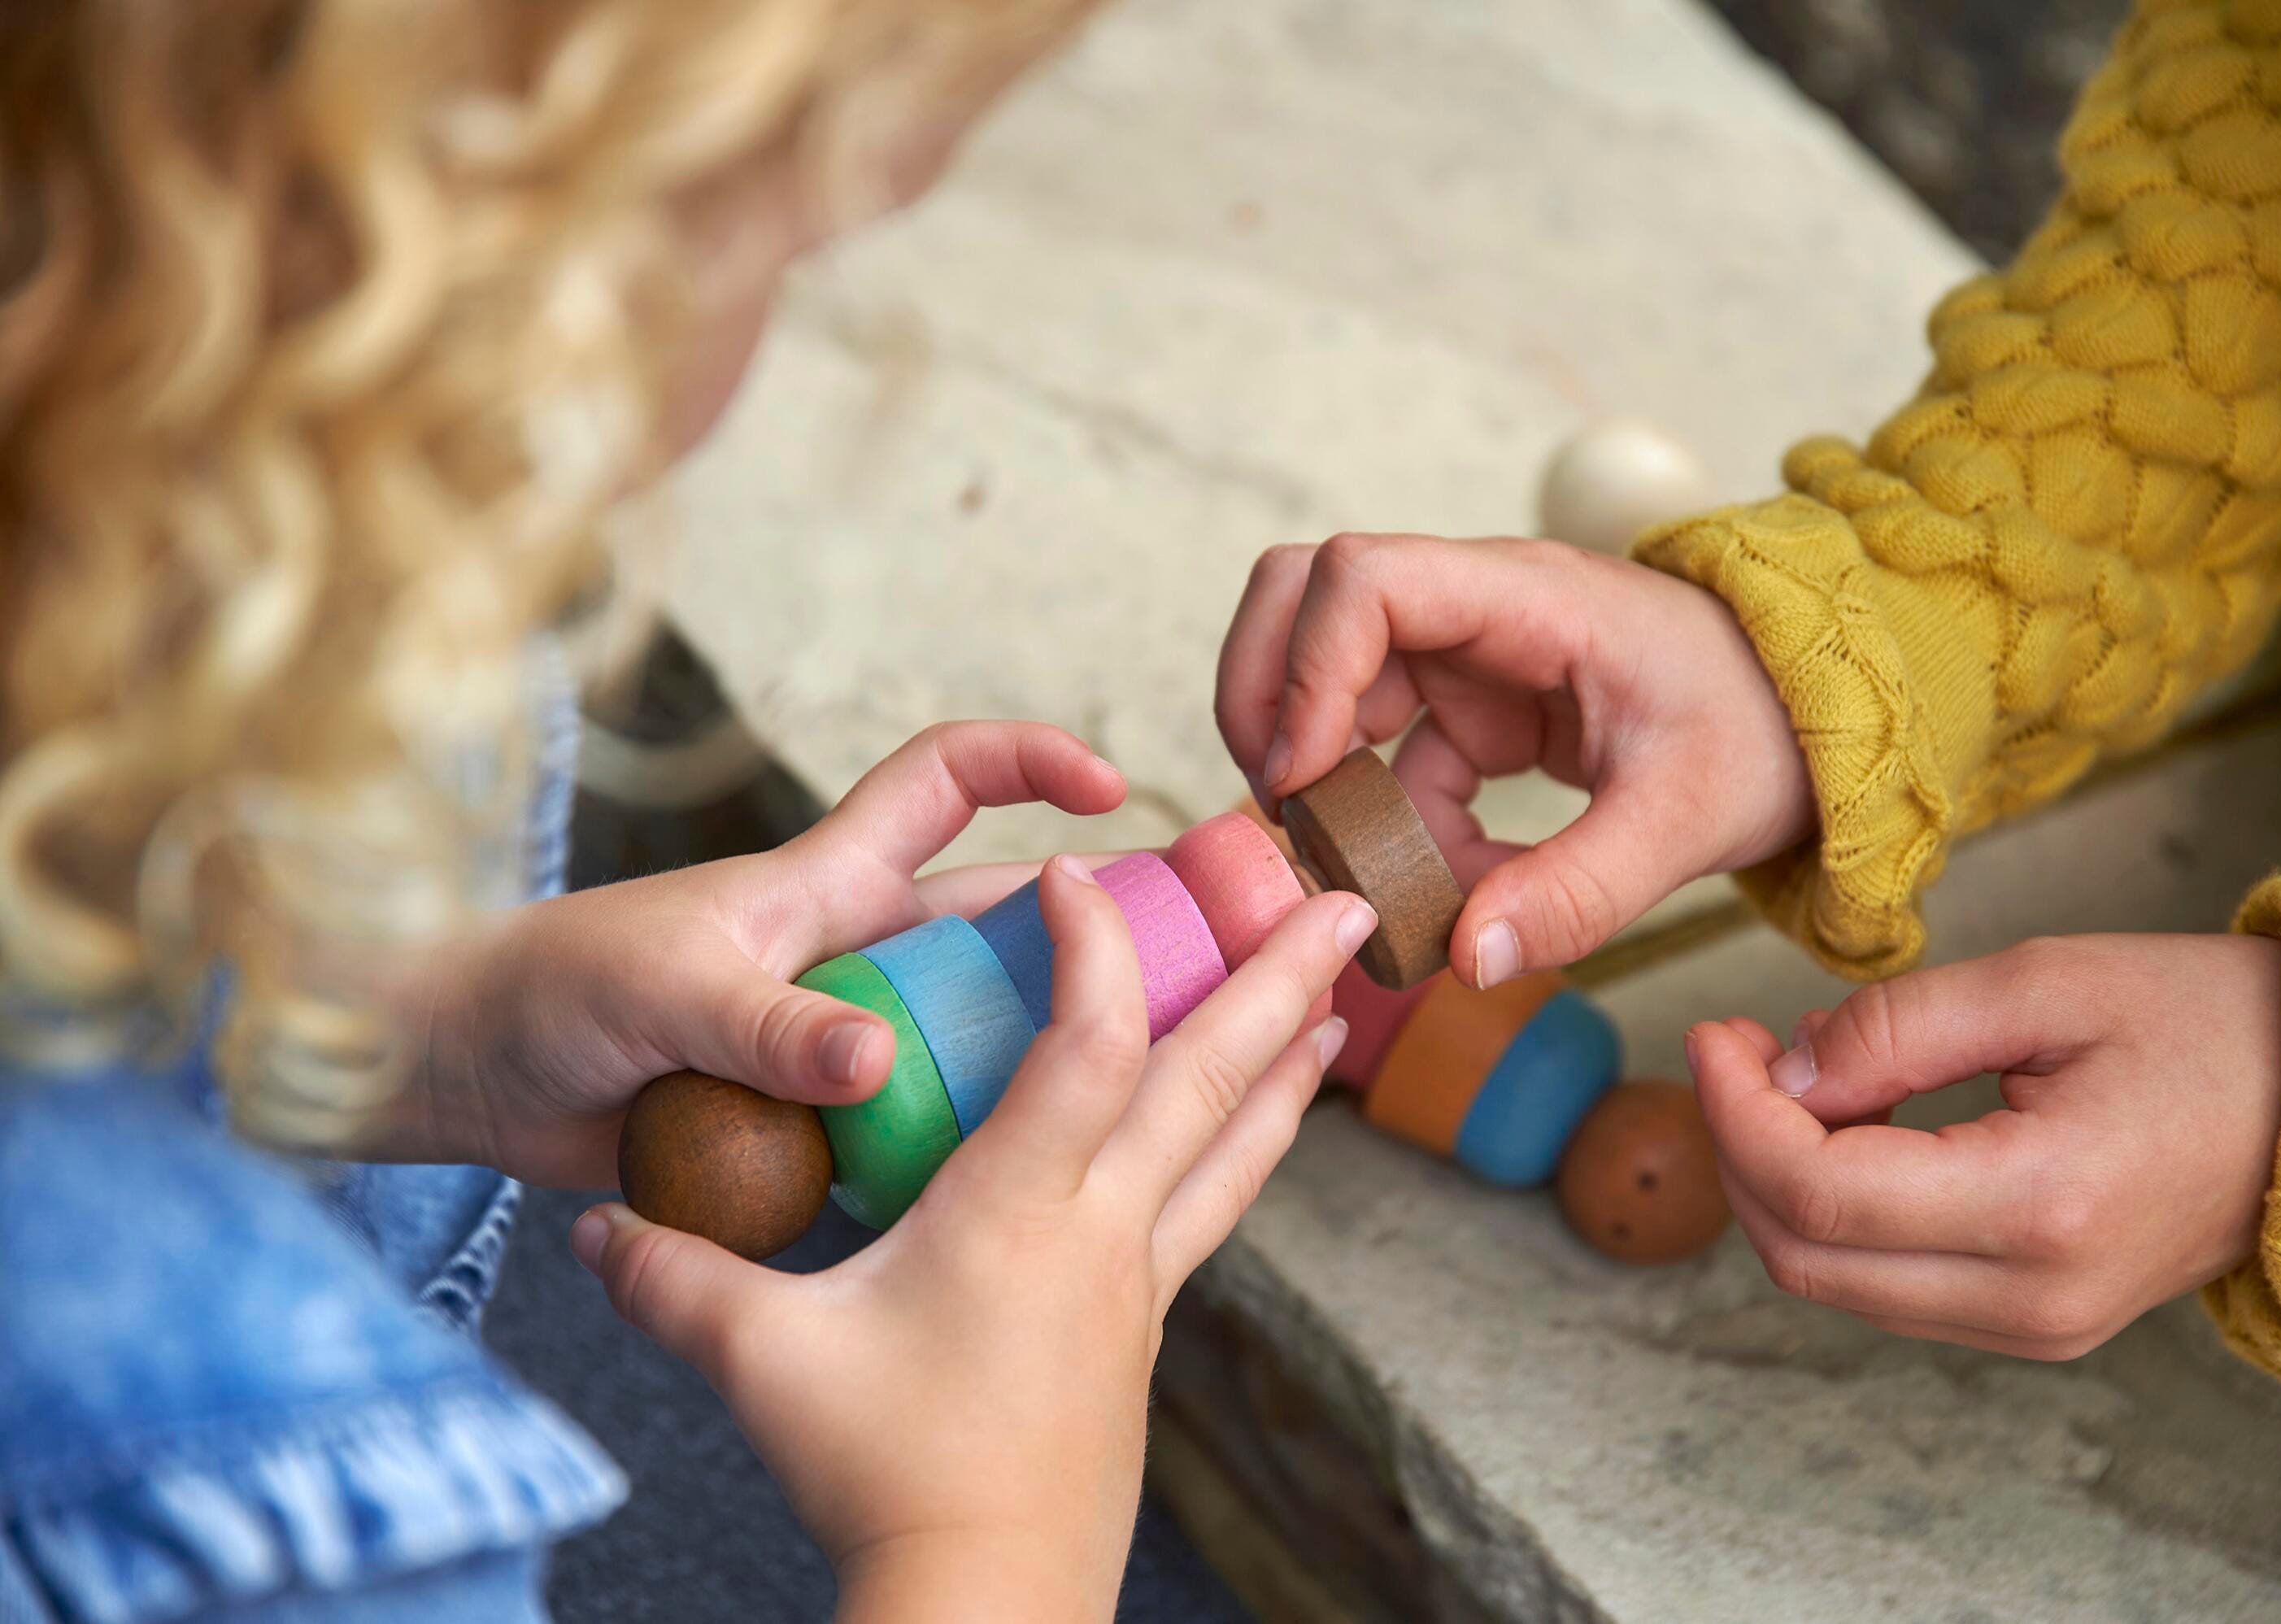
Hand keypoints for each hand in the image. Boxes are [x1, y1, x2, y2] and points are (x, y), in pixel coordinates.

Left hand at [391, 721, 1125, 1185]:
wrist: (472, 1081)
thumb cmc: (555, 989)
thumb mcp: (662, 991)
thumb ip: (764, 1026)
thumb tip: (875, 1063)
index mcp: (829, 886)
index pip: (947, 783)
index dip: (1033, 761)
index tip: (1112, 790)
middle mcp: (855, 960)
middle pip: (1001, 935)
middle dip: (1091, 946)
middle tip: (1189, 994)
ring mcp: (839, 1049)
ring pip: (971, 1051)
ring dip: (1035, 1074)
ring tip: (1129, 1117)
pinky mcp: (815, 1131)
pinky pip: (910, 1147)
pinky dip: (955, 1169)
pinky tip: (1010, 1210)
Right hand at [571, 854, 1369, 1618]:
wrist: (983, 1595)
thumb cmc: (880, 1470)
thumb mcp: (758, 1360)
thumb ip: (673, 1278)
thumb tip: (586, 1231)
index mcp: (1020, 1208)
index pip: (1087, 1042)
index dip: (1093, 944)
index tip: (1077, 870)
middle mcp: (1101, 1229)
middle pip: (1211, 1077)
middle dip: (1280, 977)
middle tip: (1349, 899)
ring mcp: (1135, 1283)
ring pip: (1235, 1147)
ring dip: (1287, 1063)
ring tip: (1339, 1002)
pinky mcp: (1140, 1331)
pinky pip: (1211, 1209)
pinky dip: (1246, 1148)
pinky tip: (1252, 1134)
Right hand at [1216, 533, 1812, 987]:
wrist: (1824, 718)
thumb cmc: (1767, 732)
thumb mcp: (1687, 820)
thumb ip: (1579, 891)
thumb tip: (1467, 957)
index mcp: (1529, 597)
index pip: (1362, 577)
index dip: (1305, 668)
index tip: (1302, 776)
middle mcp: (1478, 610)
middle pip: (1303, 597)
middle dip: (1264, 697)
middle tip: (1279, 807)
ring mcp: (1469, 657)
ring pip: (1329, 681)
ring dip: (1323, 775)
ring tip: (1361, 869)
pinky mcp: (1475, 712)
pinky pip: (1389, 758)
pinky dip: (1394, 826)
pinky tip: (1450, 888)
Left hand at [1689, 933, 2280, 1358]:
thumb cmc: (2208, 1025)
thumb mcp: (2044, 984)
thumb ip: (1895, 1028)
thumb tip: (1780, 1071)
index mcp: (2042, 1206)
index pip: (1817, 1191)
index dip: (1734, 1112)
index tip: (1713, 1034)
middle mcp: (2033, 1297)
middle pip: (1804, 1257)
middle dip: (1736, 1148)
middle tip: (1731, 1049)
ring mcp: (2037, 1327)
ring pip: (1834, 1282)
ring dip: (1777, 1181)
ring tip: (1788, 1074)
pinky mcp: (2036, 1325)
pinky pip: (1887, 1288)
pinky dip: (1835, 1211)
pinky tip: (1847, 1124)